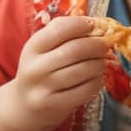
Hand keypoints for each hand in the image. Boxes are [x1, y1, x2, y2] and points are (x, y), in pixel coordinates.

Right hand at [8, 16, 107, 130]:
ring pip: (83, 70)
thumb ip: (63, 35)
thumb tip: (95, 25)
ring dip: (99, 64)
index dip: (80, 24)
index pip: (59, 29)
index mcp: (32, 48)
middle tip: (106, 45)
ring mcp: (45, 89)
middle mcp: (35, 68)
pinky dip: (98, 82)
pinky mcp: (56, 106)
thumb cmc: (41, 71)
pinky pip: (86, 90)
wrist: (24, 105)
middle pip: (75, 50)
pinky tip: (97, 78)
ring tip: (102, 62)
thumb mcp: (42, 50)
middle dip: (97, 45)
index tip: (93, 25)